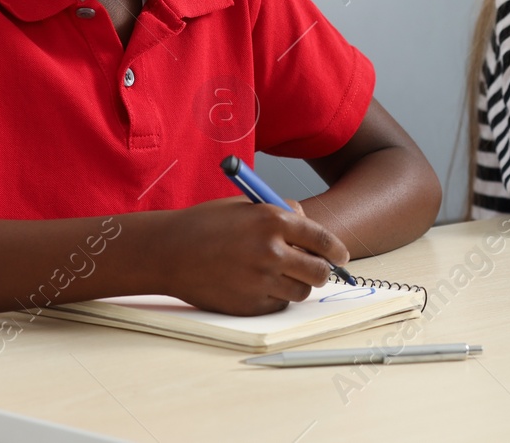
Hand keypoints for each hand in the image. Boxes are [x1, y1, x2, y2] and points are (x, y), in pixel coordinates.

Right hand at [147, 200, 347, 315]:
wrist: (168, 252)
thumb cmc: (205, 225)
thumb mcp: (245, 206)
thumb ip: (280, 212)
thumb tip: (308, 224)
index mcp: (272, 220)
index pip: (322, 238)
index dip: (336, 250)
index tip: (341, 256)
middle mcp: (271, 251)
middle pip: (319, 271)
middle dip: (321, 271)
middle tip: (315, 269)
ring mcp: (260, 280)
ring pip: (301, 291)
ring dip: (297, 284)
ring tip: (278, 274)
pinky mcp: (249, 304)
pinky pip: (278, 304)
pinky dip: (275, 296)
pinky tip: (257, 284)